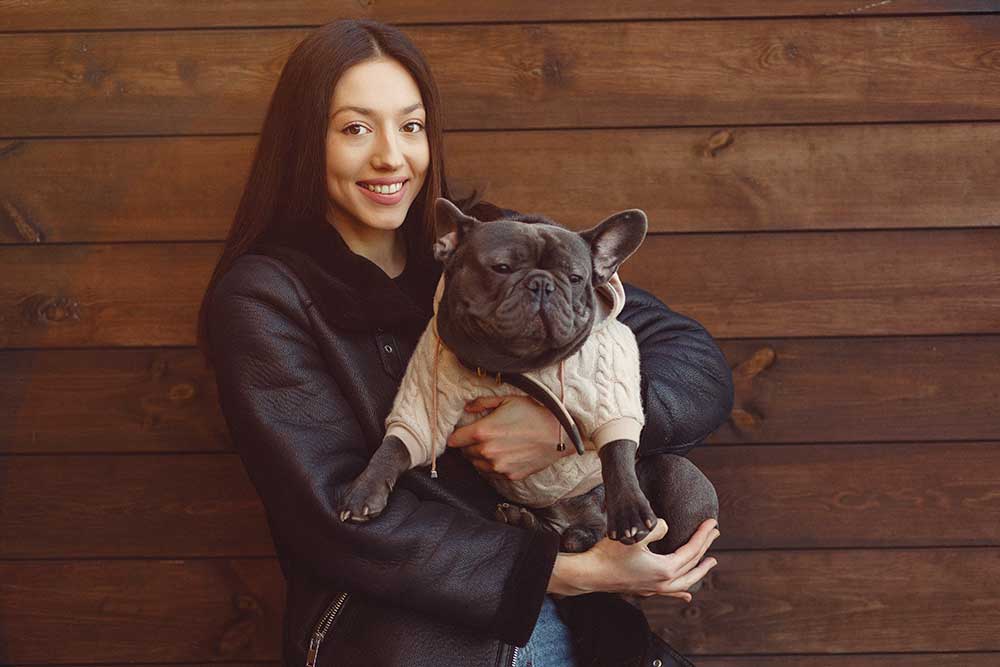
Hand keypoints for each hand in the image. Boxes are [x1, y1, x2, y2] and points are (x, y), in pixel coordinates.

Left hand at [446, 395, 574, 480]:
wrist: (558, 434)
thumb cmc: (533, 413)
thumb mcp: (507, 400)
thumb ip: (482, 403)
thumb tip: (467, 408)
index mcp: (482, 432)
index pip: (454, 439)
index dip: (456, 435)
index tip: (459, 433)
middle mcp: (486, 452)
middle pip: (465, 453)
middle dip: (469, 445)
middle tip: (481, 436)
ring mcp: (498, 466)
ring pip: (477, 464)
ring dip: (480, 456)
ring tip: (495, 445)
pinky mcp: (509, 475)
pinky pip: (494, 472)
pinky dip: (495, 465)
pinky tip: (507, 454)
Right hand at [549, 518, 719, 600]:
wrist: (589, 574)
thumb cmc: (609, 554)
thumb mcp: (634, 535)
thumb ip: (655, 528)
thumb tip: (667, 525)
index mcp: (665, 569)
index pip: (691, 549)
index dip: (703, 535)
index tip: (712, 522)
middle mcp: (664, 582)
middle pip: (692, 564)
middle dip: (706, 547)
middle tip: (716, 532)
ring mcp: (655, 589)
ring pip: (685, 581)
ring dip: (700, 571)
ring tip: (712, 562)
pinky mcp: (645, 590)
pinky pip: (671, 592)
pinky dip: (682, 592)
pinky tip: (687, 597)